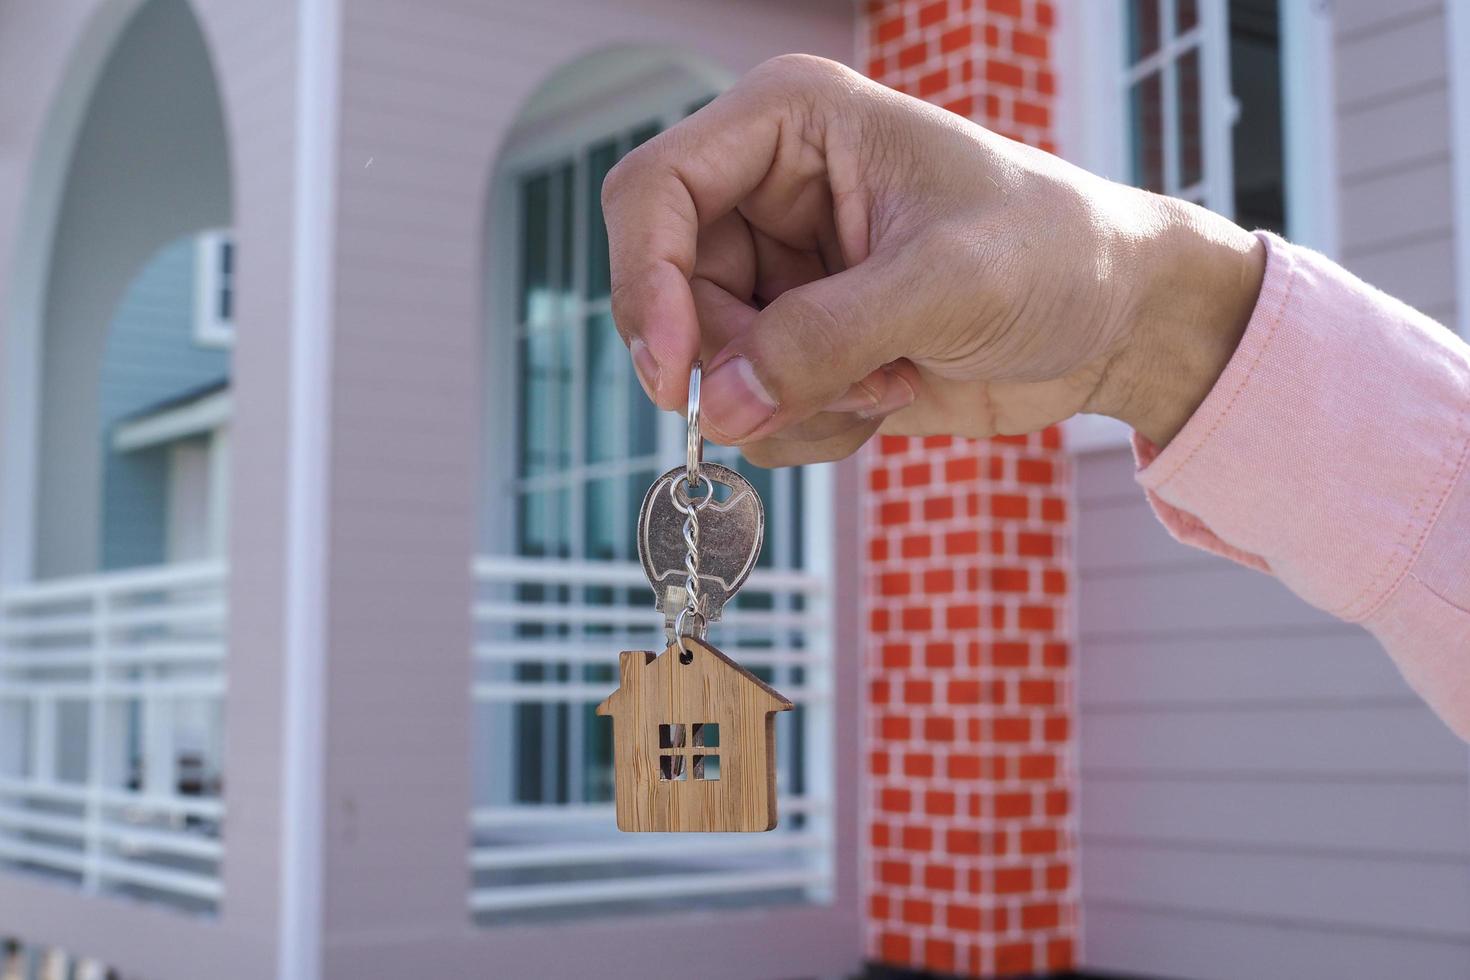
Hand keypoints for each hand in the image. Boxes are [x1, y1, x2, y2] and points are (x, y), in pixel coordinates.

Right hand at [602, 54, 1265, 464]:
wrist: (1117, 319)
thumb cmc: (1057, 252)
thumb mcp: (946, 282)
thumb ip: (824, 338)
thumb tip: (719, 407)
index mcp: (790, 124)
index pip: (653, 193)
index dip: (647, 285)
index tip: (679, 377)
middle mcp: (769, 192)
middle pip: (672, 295)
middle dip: (748, 362)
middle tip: (846, 382)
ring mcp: (782, 273)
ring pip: (710, 366)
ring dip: (791, 400)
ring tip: (889, 378)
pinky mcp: (802, 342)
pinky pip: (752, 409)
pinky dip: (811, 425)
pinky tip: (889, 394)